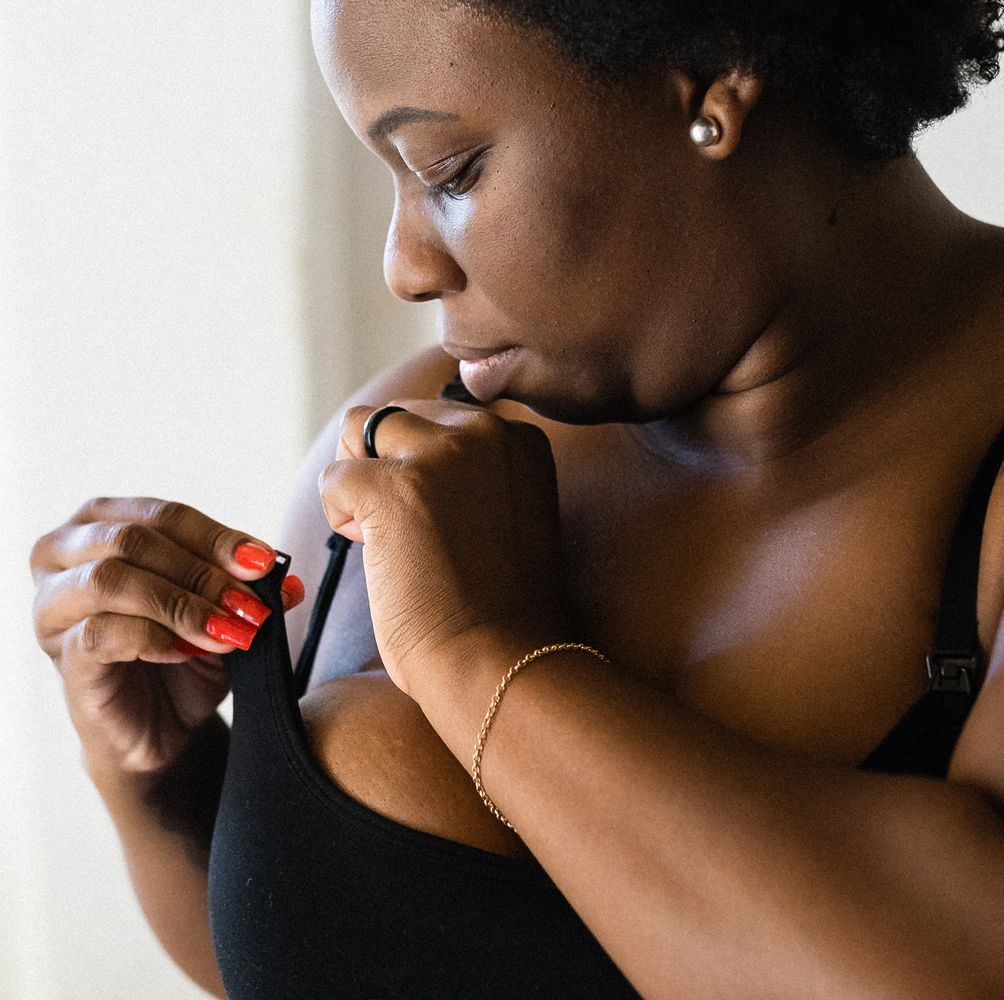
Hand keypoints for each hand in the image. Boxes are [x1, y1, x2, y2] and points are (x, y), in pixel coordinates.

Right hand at [30, 497, 304, 777]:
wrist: (164, 728)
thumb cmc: (184, 653)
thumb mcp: (223, 610)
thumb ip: (250, 589)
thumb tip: (289, 581)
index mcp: (102, 523)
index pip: (164, 515)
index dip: (217, 537)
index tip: (264, 563)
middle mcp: (63, 556)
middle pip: (134, 539)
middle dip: (202, 571)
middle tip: (249, 603)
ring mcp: (54, 607)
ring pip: (110, 580)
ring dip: (181, 603)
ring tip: (230, 630)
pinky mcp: (62, 656)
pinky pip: (102, 632)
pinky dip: (156, 637)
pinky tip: (190, 651)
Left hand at [317, 399, 572, 702]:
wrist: (502, 661)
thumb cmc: (498, 605)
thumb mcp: (503, 511)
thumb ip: (469, 470)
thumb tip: (398, 447)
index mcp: (518, 437)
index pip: (438, 417)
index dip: (421, 467)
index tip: (440, 520)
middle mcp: (487, 431)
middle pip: (395, 415)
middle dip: (384, 466)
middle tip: (406, 531)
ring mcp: (441, 454)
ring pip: (357, 427)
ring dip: (358, 479)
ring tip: (385, 535)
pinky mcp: (395, 486)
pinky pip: (334, 478)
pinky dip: (338, 519)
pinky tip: (375, 554)